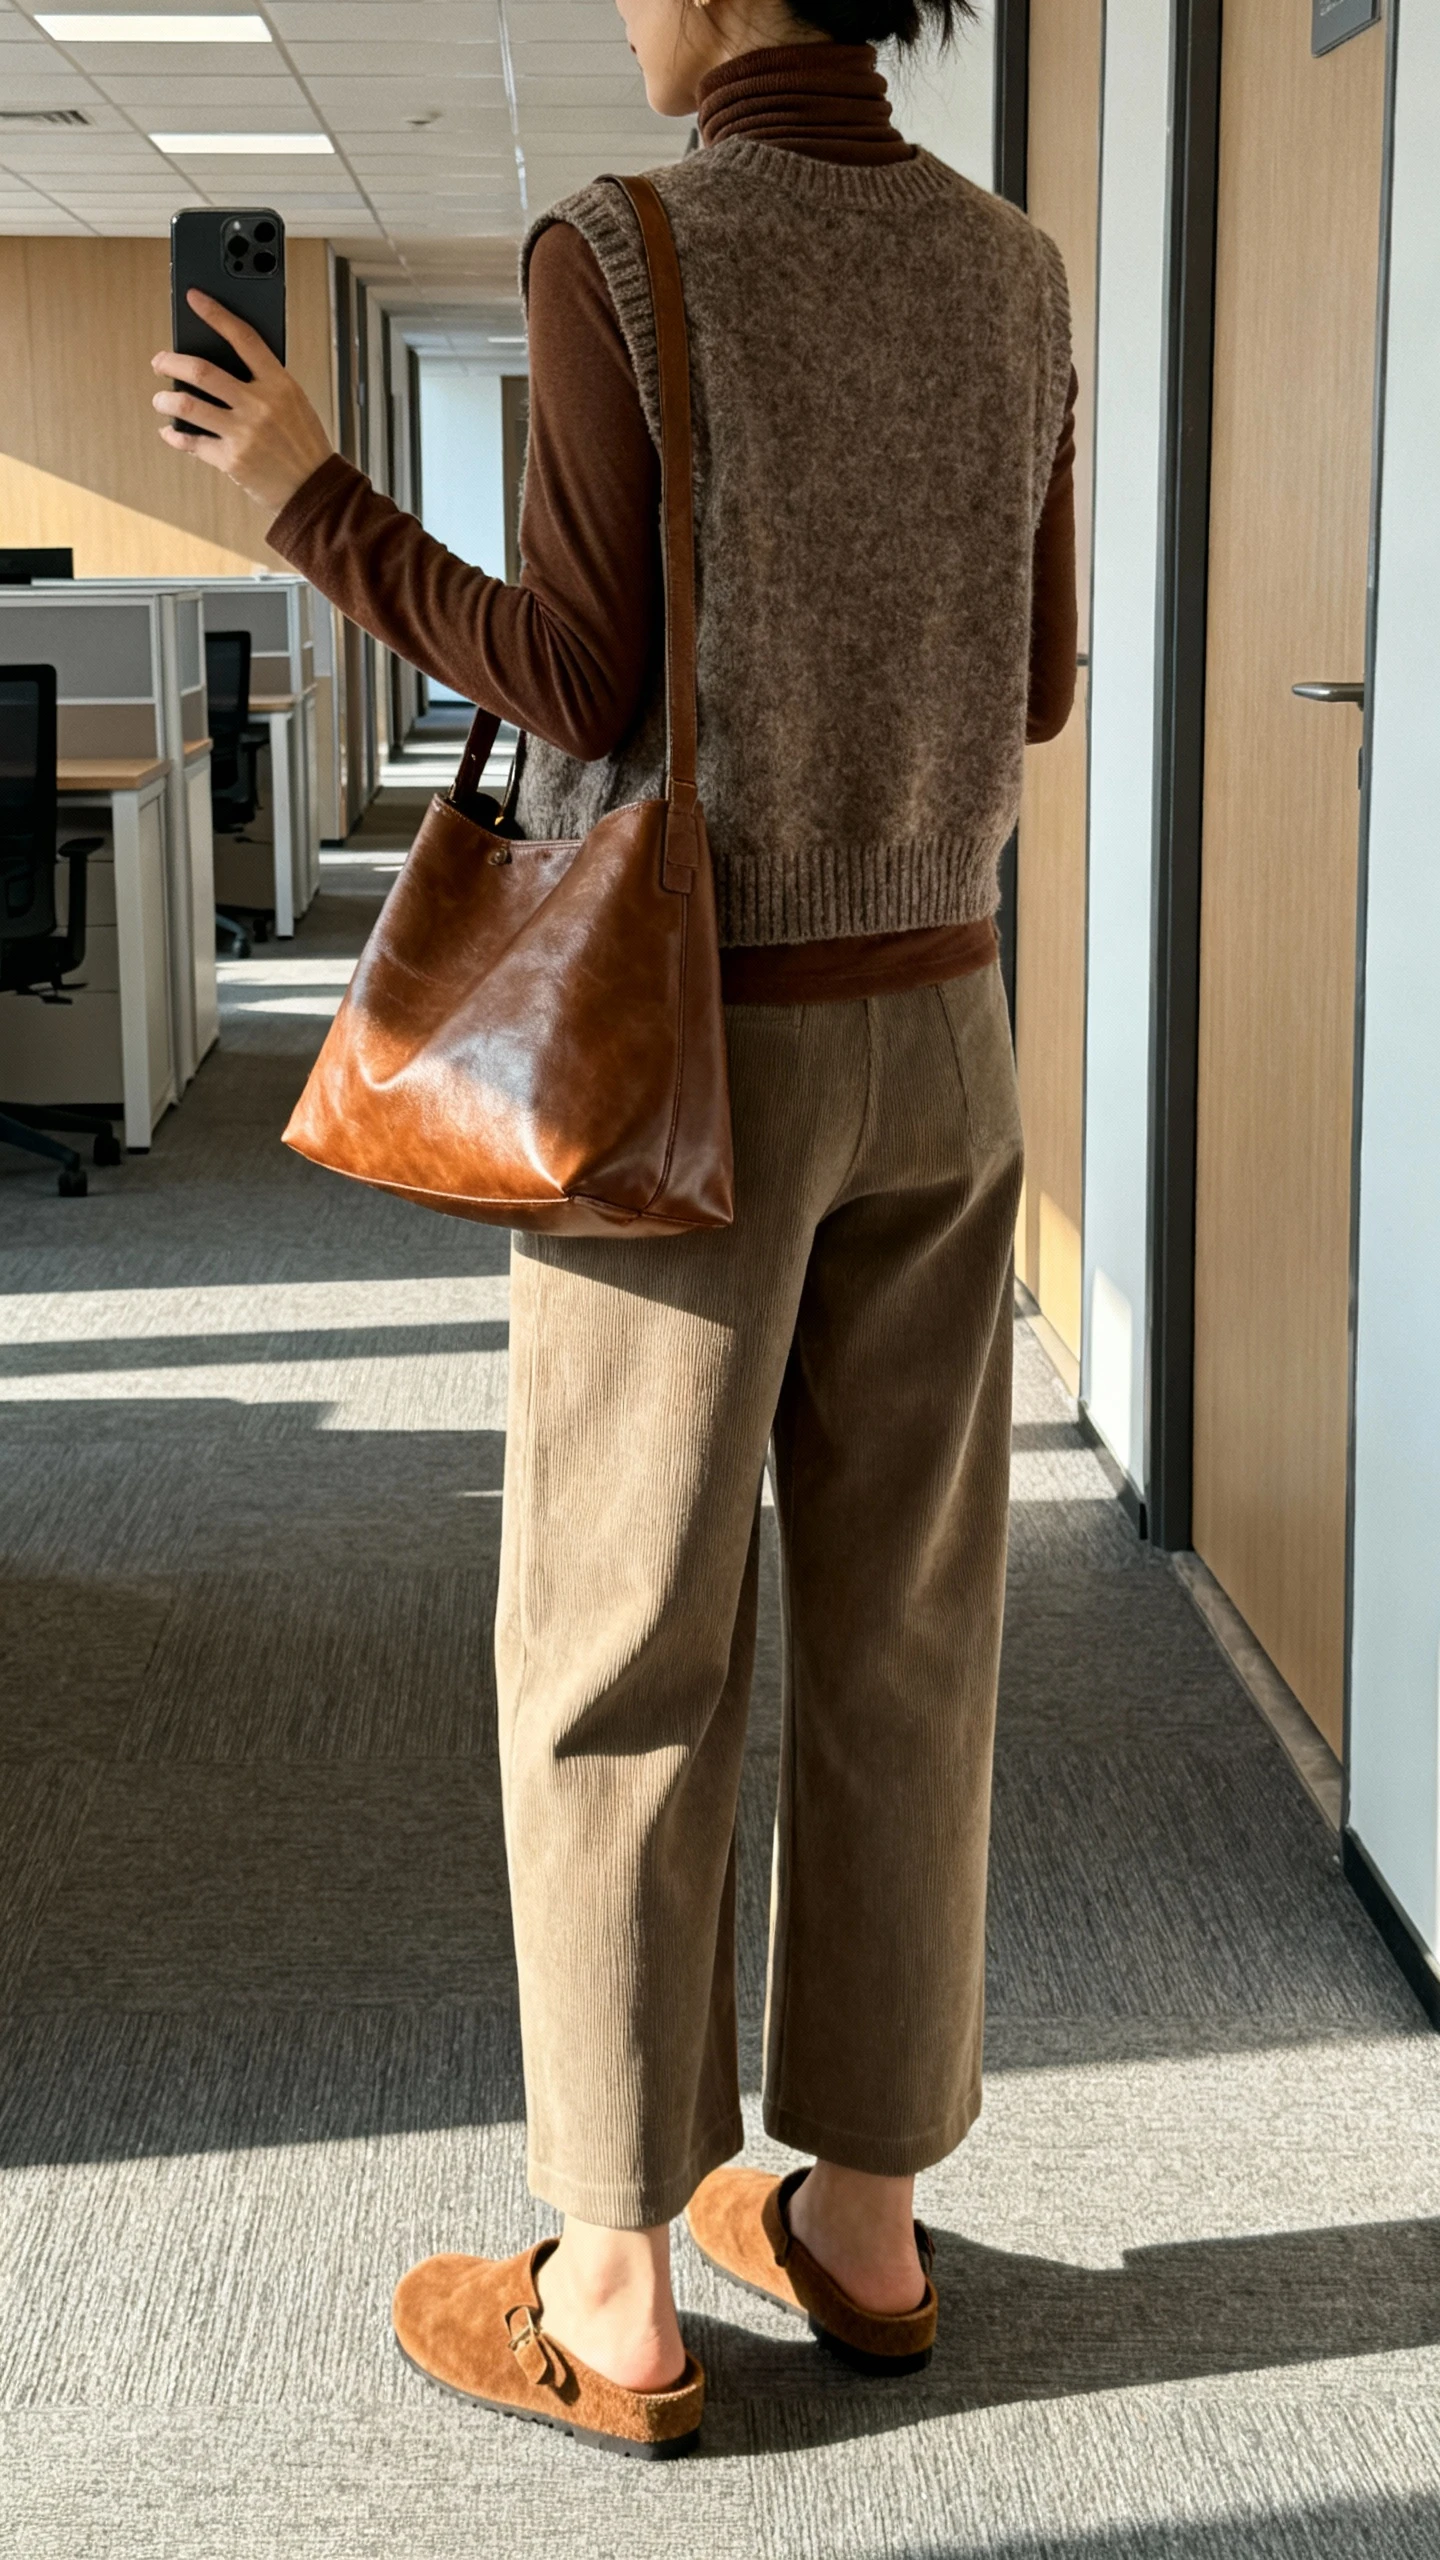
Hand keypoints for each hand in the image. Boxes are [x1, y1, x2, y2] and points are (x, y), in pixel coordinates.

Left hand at [152, 290, 334, 516]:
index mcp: (279, 383)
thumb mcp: (293, 403)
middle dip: (170, 362)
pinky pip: (191, 442)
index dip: (216, 313)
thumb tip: (215, 368)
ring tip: (160, 398)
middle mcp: (260, 404)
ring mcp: (244, 433)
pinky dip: (174, 435)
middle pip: (201, 370)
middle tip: (159, 361)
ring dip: (164, 399)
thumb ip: (262, 383)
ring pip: (187, 404)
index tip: (194, 297)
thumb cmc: (302, 443)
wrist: (315, 490)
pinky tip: (170, 430)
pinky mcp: (232, 460)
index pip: (243, 337)